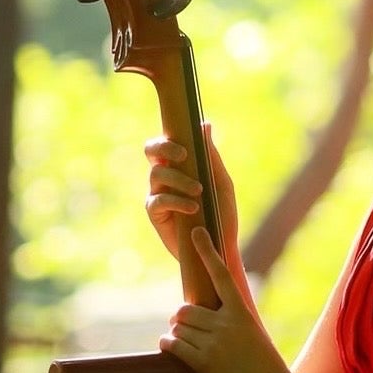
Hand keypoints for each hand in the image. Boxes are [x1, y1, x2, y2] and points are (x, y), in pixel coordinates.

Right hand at [143, 122, 239, 265]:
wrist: (220, 248)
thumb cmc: (221, 214)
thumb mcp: (220, 183)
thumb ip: (210, 156)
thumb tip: (204, 124)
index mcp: (179, 164)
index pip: (164, 141)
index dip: (168, 137)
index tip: (186, 145)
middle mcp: (165, 175)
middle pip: (151, 150)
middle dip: (164, 147)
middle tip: (184, 156)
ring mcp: (157, 194)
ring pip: (158, 174)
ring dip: (180, 179)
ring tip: (199, 191)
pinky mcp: (155, 214)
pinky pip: (159, 200)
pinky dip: (177, 200)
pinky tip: (193, 207)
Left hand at [160, 226, 293, 372]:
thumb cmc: (265, 366)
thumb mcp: (253, 334)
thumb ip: (231, 321)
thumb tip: (199, 315)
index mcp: (241, 312)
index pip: (220, 274)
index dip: (207, 251)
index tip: (197, 232)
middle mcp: (227, 324)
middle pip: (185, 309)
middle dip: (181, 319)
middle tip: (185, 329)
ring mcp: (215, 344)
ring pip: (178, 327)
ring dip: (175, 334)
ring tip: (184, 343)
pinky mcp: (204, 363)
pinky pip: (173, 345)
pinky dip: (168, 345)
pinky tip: (171, 348)